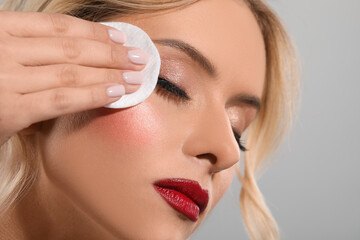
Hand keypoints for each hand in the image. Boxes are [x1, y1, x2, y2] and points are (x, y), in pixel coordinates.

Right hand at [0, 11, 147, 145]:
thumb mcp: (0, 53)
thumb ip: (27, 49)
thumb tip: (74, 49)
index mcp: (0, 28)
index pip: (58, 26)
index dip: (94, 31)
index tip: (120, 36)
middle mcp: (4, 49)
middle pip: (72, 48)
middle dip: (111, 52)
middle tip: (138, 57)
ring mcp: (6, 79)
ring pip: (72, 72)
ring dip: (110, 73)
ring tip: (136, 75)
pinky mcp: (10, 111)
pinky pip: (62, 99)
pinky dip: (92, 95)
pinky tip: (115, 93)